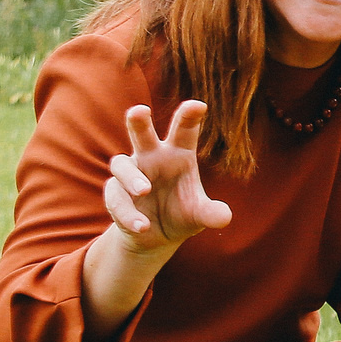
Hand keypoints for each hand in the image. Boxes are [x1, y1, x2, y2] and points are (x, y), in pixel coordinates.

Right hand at [105, 103, 232, 253]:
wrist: (156, 236)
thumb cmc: (182, 213)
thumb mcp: (199, 215)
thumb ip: (210, 213)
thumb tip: (225, 218)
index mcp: (179, 154)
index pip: (184, 131)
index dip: (189, 116)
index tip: (198, 105)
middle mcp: (152, 157)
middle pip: (142, 134)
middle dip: (139, 121)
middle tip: (140, 110)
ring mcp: (131, 173)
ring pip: (121, 164)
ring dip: (132, 177)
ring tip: (145, 190)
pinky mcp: (115, 194)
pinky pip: (116, 198)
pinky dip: (128, 213)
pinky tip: (142, 226)